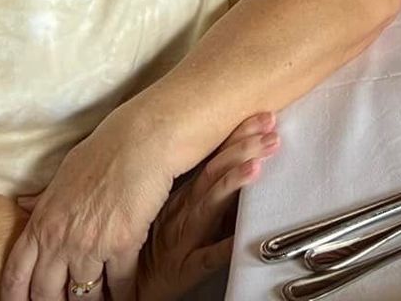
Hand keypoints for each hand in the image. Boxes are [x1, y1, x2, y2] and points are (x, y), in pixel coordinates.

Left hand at [1, 108, 177, 300]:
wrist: (143, 140)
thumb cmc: (106, 149)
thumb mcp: (64, 172)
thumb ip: (43, 197)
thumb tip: (23, 204)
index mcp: (41, 222)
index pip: (16, 273)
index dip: (16, 297)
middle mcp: (59, 240)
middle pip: (47, 293)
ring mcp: (89, 246)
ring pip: (84, 295)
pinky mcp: (122, 246)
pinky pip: (120, 283)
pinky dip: (124, 293)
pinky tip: (126, 296)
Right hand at [137, 114, 277, 300]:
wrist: (131, 288)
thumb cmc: (159, 249)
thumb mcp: (182, 212)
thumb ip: (209, 187)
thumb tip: (243, 157)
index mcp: (186, 197)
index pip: (213, 158)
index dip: (237, 137)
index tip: (262, 117)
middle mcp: (185, 212)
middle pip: (213, 173)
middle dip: (242, 149)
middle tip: (269, 131)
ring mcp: (185, 238)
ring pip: (209, 206)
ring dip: (232, 183)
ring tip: (255, 166)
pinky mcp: (185, 268)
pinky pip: (206, 258)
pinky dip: (222, 248)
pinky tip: (238, 238)